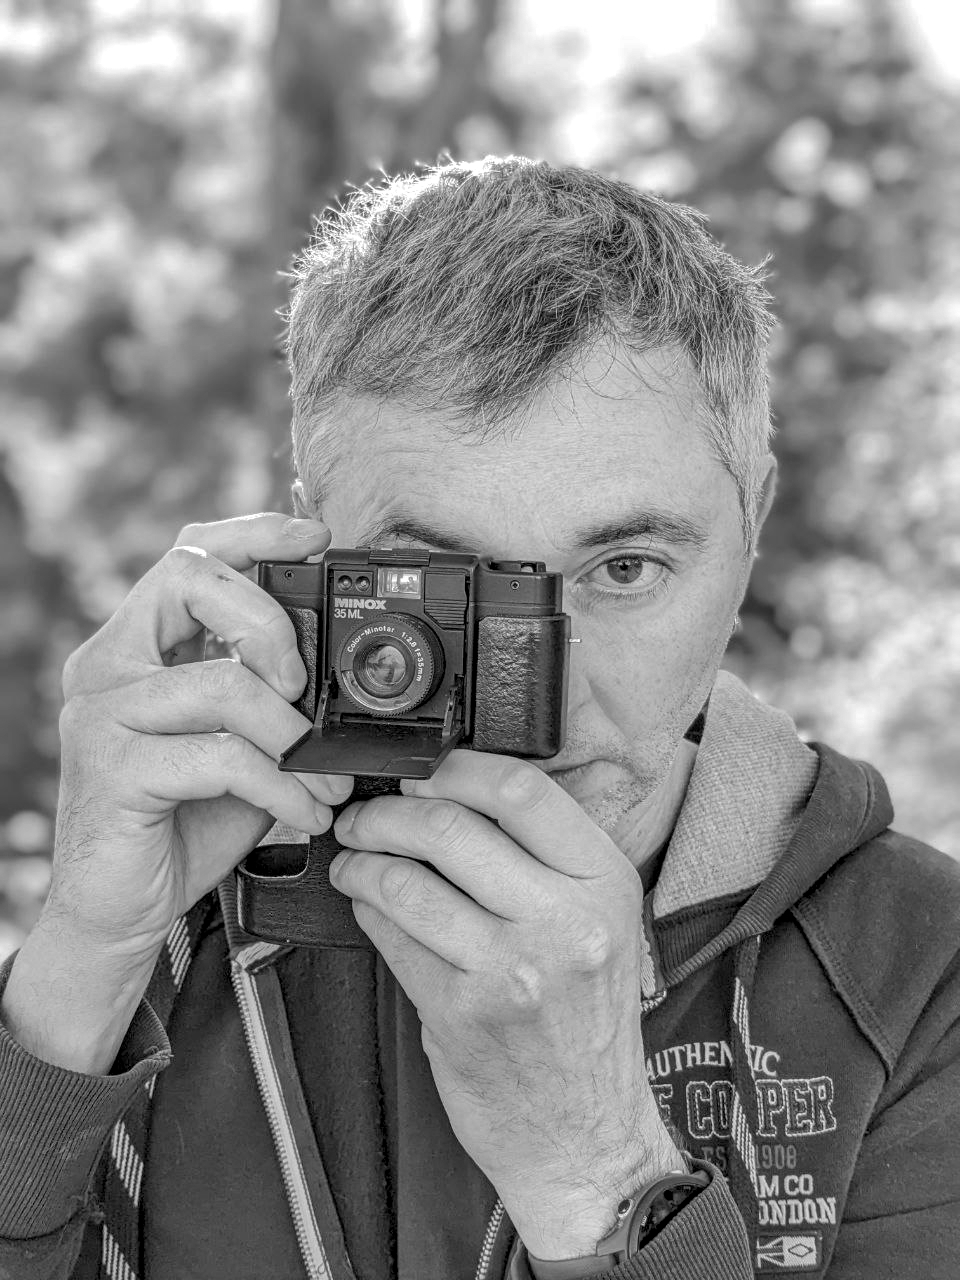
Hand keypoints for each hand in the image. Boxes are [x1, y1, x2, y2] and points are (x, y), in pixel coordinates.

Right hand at [46, 512, 352, 961]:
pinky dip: (283, 788)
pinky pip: (224, 757)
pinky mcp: (115, 771)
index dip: (253, 534)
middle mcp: (108, 667)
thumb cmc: (181, 823)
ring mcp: (102, 715)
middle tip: (304, 687)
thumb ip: (269, 702)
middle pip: (190, 580)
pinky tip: (305, 813)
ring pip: (223, 683)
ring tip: (326, 780)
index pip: (188, 557)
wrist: (120, 913)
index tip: (315, 538)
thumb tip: (337, 673)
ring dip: (295, 737)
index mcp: (136, 648)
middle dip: (271, 624)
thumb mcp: (238, 747)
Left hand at [329, 750, 683, 1258]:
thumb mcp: (601, 923)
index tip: (422, 773)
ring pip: (406, 880)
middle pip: (450, 827)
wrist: (585, 1134)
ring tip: (352, 859)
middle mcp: (566, 922)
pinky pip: (390, 936)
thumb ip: (545, 858)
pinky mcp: (461, 1013)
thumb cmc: (584, 1022)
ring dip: (362, 860)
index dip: (455, 769)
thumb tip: (452, 793)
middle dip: (388, 812)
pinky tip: (366, 906)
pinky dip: (365, 910)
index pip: (522, 791)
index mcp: (605, 883)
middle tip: (365, 816)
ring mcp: (512, 970)